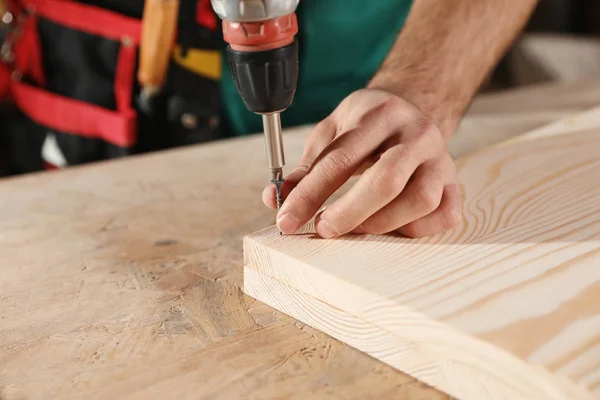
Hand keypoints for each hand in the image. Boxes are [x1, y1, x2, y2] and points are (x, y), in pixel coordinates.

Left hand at [262, 88, 462, 237]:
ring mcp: (441, 159)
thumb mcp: (332, 133)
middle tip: (322, 230)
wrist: (415, 107)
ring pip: (419, 200)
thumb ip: (307, 167)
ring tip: (356, 228)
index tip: (286, 220)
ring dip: (381, 224)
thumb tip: (275, 200)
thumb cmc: (366, 127)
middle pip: (385, 181)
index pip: (340, 160)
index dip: (310, 194)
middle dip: (348, 213)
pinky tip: (391, 227)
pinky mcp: (455, 183)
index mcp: (379, 114)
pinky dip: (415, 229)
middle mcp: (416, 133)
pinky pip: (443, 215)